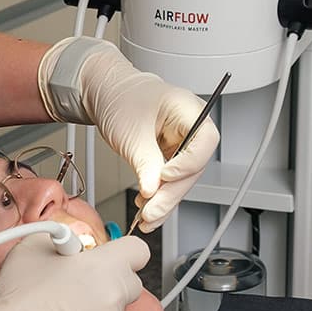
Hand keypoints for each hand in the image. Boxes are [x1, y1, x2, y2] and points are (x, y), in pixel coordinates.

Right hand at [0, 234, 148, 310]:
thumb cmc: (18, 295)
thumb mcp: (33, 244)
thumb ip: (62, 237)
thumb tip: (68, 241)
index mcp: (105, 266)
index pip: (138, 250)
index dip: (122, 251)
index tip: (107, 254)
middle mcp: (115, 297)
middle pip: (131, 282)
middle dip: (111, 280)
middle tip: (81, 280)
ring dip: (98, 307)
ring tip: (63, 308)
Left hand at [37, 37, 219, 231]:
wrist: (106, 93)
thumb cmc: (120, 97)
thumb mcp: (131, 133)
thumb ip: (145, 163)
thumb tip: (153, 192)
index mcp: (188, 109)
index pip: (205, 140)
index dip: (189, 162)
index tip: (166, 175)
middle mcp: (190, 127)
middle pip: (193, 167)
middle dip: (171, 192)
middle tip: (151, 210)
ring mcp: (181, 143)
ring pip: (181, 179)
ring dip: (164, 201)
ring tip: (145, 217)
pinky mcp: (170, 156)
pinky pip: (169, 180)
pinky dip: (158, 196)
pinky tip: (145, 208)